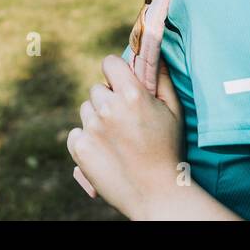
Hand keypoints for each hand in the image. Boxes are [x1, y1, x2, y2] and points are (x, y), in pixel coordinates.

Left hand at [67, 53, 184, 218]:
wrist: (156, 194)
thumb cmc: (169, 151)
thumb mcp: (174, 111)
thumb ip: (162, 80)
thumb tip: (155, 56)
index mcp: (132, 95)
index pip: (109, 62)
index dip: (115, 70)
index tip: (120, 81)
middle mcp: (108, 108)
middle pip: (97, 89)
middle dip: (108, 99)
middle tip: (123, 119)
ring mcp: (92, 128)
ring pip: (86, 110)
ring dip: (97, 119)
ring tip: (116, 139)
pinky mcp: (80, 148)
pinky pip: (76, 132)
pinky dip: (86, 139)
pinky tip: (104, 150)